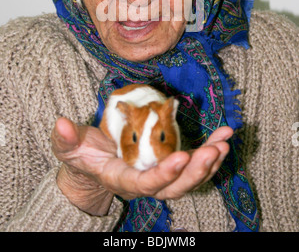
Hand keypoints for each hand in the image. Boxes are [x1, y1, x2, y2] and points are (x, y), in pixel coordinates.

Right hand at [52, 117, 232, 215]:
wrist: (93, 163)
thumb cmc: (82, 155)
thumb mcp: (70, 147)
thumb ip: (66, 139)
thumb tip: (61, 124)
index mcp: (123, 179)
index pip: (146, 184)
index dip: (164, 175)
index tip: (181, 157)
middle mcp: (146, 182)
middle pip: (175, 187)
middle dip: (196, 171)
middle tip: (214, 150)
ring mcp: (160, 174)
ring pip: (190, 178)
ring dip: (210, 162)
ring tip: (225, 142)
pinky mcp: (170, 163)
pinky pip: (194, 162)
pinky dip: (211, 151)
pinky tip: (225, 136)